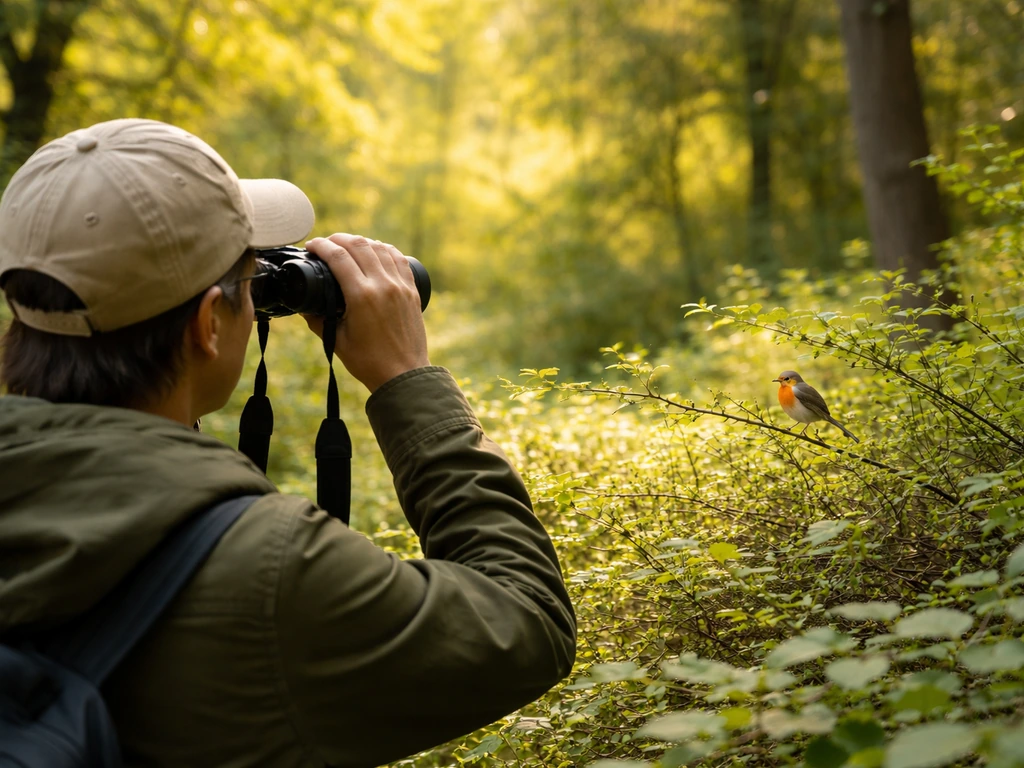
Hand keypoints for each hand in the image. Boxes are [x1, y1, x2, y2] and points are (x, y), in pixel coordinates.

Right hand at [302, 233, 429, 392]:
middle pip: (359, 245)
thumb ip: (316, 319)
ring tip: (347, 246)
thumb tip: (302, 305)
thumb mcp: (336, 341)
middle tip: (326, 243)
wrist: (403, 375)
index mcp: (361, 296)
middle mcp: (382, 285)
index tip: (311, 246)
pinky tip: (375, 249)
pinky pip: (399, 259)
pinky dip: (384, 249)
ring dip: (361, 241)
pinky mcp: (411, 290)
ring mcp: (400, 286)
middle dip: (338, 238)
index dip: (321, 245)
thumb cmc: (368, 362)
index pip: (338, 256)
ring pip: (380, 247)